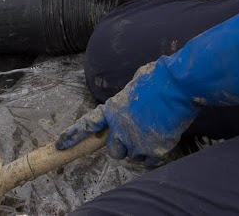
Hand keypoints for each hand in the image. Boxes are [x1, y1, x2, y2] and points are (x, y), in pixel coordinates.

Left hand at [54, 9, 238, 166]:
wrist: (179, 85)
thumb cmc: (159, 77)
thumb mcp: (135, 83)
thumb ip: (127, 99)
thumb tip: (131, 101)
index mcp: (113, 109)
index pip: (88, 124)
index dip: (73, 135)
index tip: (60, 144)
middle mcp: (121, 128)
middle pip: (113, 150)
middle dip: (121, 145)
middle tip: (133, 135)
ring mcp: (137, 140)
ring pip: (132, 156)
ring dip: (139, 148)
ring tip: (152, 130)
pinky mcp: (154, 149)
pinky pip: (149, 161)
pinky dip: (154, 154)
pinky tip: (160, 138)